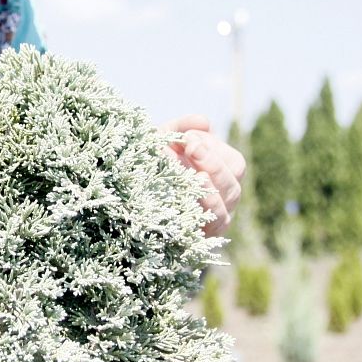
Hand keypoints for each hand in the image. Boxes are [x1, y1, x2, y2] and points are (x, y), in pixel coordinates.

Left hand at [161, 114, 244, 236]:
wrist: (128, 190)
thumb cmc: (152, 161)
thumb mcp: (164, 138)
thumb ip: (182, 126)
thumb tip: (205, 122)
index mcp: (220, 174)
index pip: (234, 165)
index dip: (214, 151)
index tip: (189, 140)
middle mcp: (221, 200)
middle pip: (232, 187)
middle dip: (213, 166)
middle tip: (191, 149)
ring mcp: (211, 222)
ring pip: (223, 211)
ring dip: (210, 193)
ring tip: (196, 178)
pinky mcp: (198, 238)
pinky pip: (208, 230)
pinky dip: (202, 215)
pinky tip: (190, 201)